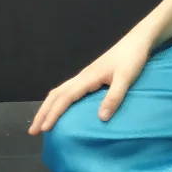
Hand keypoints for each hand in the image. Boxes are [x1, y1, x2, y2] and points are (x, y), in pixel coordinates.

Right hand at [28, 29, 153, 133]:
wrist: (138, 41)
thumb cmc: (133, 58)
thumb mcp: (126, 79)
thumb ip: (114, 97)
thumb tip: (100, 118)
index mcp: (87, 78)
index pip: (64, 98)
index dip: (53, 114)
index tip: (44, 129)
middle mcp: (82, 77)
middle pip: (56, 95)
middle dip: (43, 112)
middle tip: (32, 131)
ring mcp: (86, 76)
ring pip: (60, 92)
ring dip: (49, 107)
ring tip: (42, 123)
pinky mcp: (91, 77)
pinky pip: (68, 91)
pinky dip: (59, 101)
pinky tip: (62, 109)